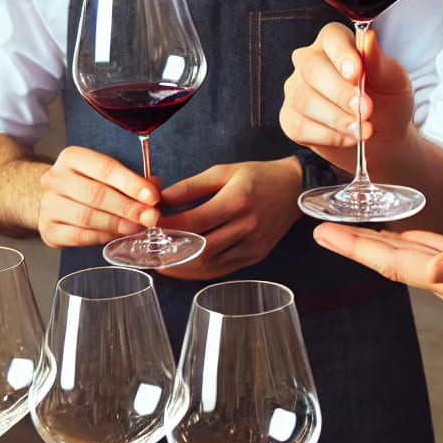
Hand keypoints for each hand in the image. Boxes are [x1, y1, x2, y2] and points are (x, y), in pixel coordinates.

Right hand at [37, 146, 159, 248]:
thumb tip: (154, 189)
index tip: (152, 197)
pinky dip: (101, 237)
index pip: (105, 168)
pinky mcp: (48, 229)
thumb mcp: (107, 174)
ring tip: (135, 227)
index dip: (131, 183)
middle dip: (128, 207)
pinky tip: (115, 235)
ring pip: (87, 217)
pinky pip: (79, 236)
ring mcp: (48, 205)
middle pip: (96, 194)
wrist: (54, 199)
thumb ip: (132, 180)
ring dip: (117, 224)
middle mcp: (55, 178)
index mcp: (72, 157)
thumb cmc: (87, 183)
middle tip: (149, 217)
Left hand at [153, 157, 304, 280]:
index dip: (168, 227)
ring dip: (182, 266)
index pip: (194, 221)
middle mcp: (246, 226)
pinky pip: (222, 270)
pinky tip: (184, 266)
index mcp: (237, 201)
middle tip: (147, 249)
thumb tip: (161, 199)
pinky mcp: (255, 256)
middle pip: (200, 248)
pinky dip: (200, 271)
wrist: (295, 188)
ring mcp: (252, 245)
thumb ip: (191, 186)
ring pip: (209, 265)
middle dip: (170, 251)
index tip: (149, 226)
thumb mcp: (224, 171)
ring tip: (160, 260)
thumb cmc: (259, 176)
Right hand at [280, 22, 415, 163]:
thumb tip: (370, 38)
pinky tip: (349, 137)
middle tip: (365, 109)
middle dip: (341, 93)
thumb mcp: (393, 80)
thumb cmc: (386, 100)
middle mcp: (310, 61)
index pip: (331, 37)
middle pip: (312, 68)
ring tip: (363, 129)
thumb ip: (379, 62)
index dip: (342, 54)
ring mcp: (297, 89)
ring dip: (337, 119)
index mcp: (336, 42)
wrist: (383, 136)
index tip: (357, 74)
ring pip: (305, 100)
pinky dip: (329, 136)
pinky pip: (300, 126)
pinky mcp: (291, 118)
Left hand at [312, 223, 442, 319]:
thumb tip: (440, 268)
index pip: (396, 264)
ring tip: (347, 226)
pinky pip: (432, 253)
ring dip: (377, 244)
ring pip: (410, 259)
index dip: (358, 248)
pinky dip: (408, 241)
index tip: (322, 232)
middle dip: (356, 246)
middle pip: (394, 263)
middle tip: (319, 225)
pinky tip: (399, 232)